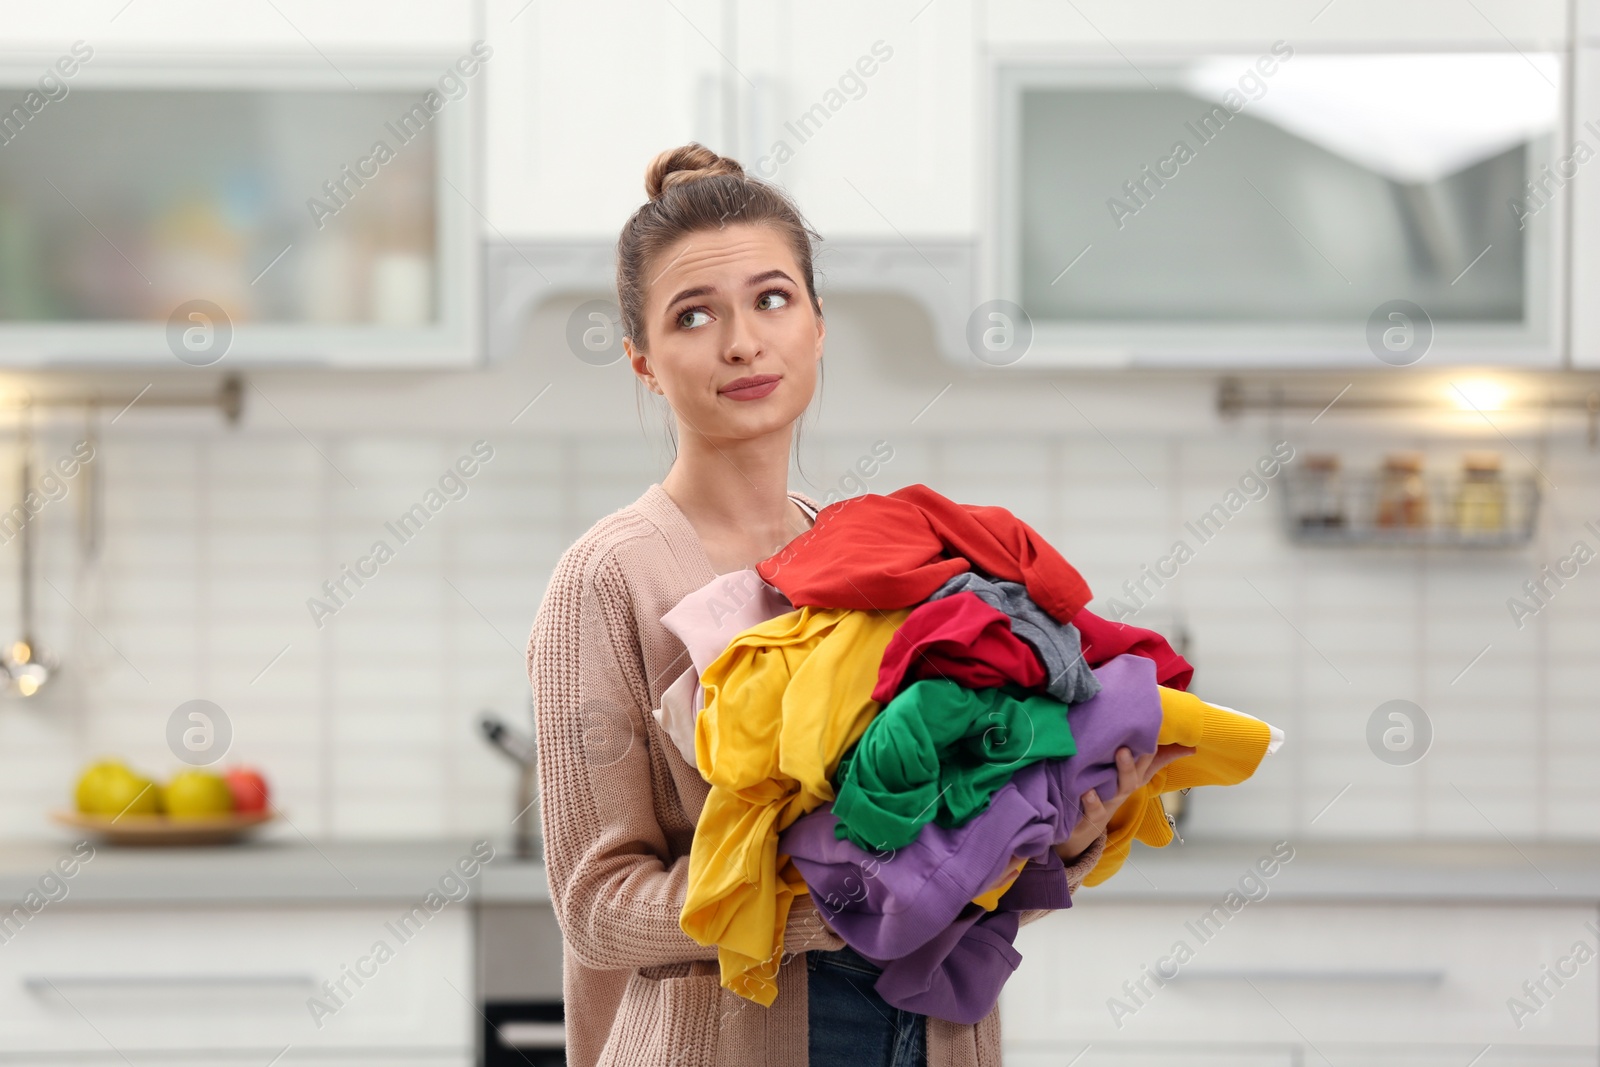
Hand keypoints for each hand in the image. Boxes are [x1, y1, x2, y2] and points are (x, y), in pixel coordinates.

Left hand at [1055, 743, 1195, 862]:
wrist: (1083, 830)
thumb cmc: (1106, 792)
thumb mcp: (1126, 773)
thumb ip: (1146, 757)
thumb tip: (1184, 743)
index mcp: (1134, 777)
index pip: (1151, 758)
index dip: (1158, 743)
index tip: (1162, 724)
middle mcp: (1124, 788)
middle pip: (1137, 771)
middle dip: (1141, 752)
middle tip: (1139, 732)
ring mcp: (1110, 802)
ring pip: (1120, 787)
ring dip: (1123, 770)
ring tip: (1120, 752)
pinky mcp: (1094, 816)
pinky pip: (1095, 809)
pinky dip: (1092, 801)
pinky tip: (1088, 791)